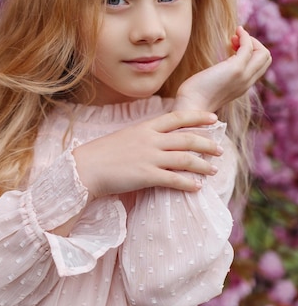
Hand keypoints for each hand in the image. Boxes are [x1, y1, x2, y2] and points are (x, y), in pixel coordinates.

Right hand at [73, 109, 222, 199]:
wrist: (85, 168)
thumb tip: (160, 140)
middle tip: (220, 150)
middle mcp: (150, 140)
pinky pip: (173, 180)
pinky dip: (188, 183)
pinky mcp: (145, 176)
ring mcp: (149, 157)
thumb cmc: (102, 154)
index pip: (177, 118)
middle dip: (207, 144)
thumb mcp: (126, 137)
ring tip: (213, 170)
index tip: (214, 119)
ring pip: (185, 159)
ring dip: (202, 165)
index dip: (198, 118)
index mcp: (145, 127)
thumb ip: (145, 137)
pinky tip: (197, 187)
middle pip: (187, 139)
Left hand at [173, 26, 271, 111]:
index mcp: (242, 86)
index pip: (260, 66)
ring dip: (250, 39)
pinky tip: (235, 33)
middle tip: (233, 41)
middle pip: (266, 58)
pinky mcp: (236, 69)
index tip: (233, 46)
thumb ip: (221, 77)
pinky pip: (249, 48)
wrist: (190, 106)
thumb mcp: (213, 85)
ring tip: (233, 37)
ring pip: (263, 53)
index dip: (250, 52)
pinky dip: (245, 36)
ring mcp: (243, 76)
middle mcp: (246, 82)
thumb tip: (217, 69)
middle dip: (253, 43)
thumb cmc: (194, 96)